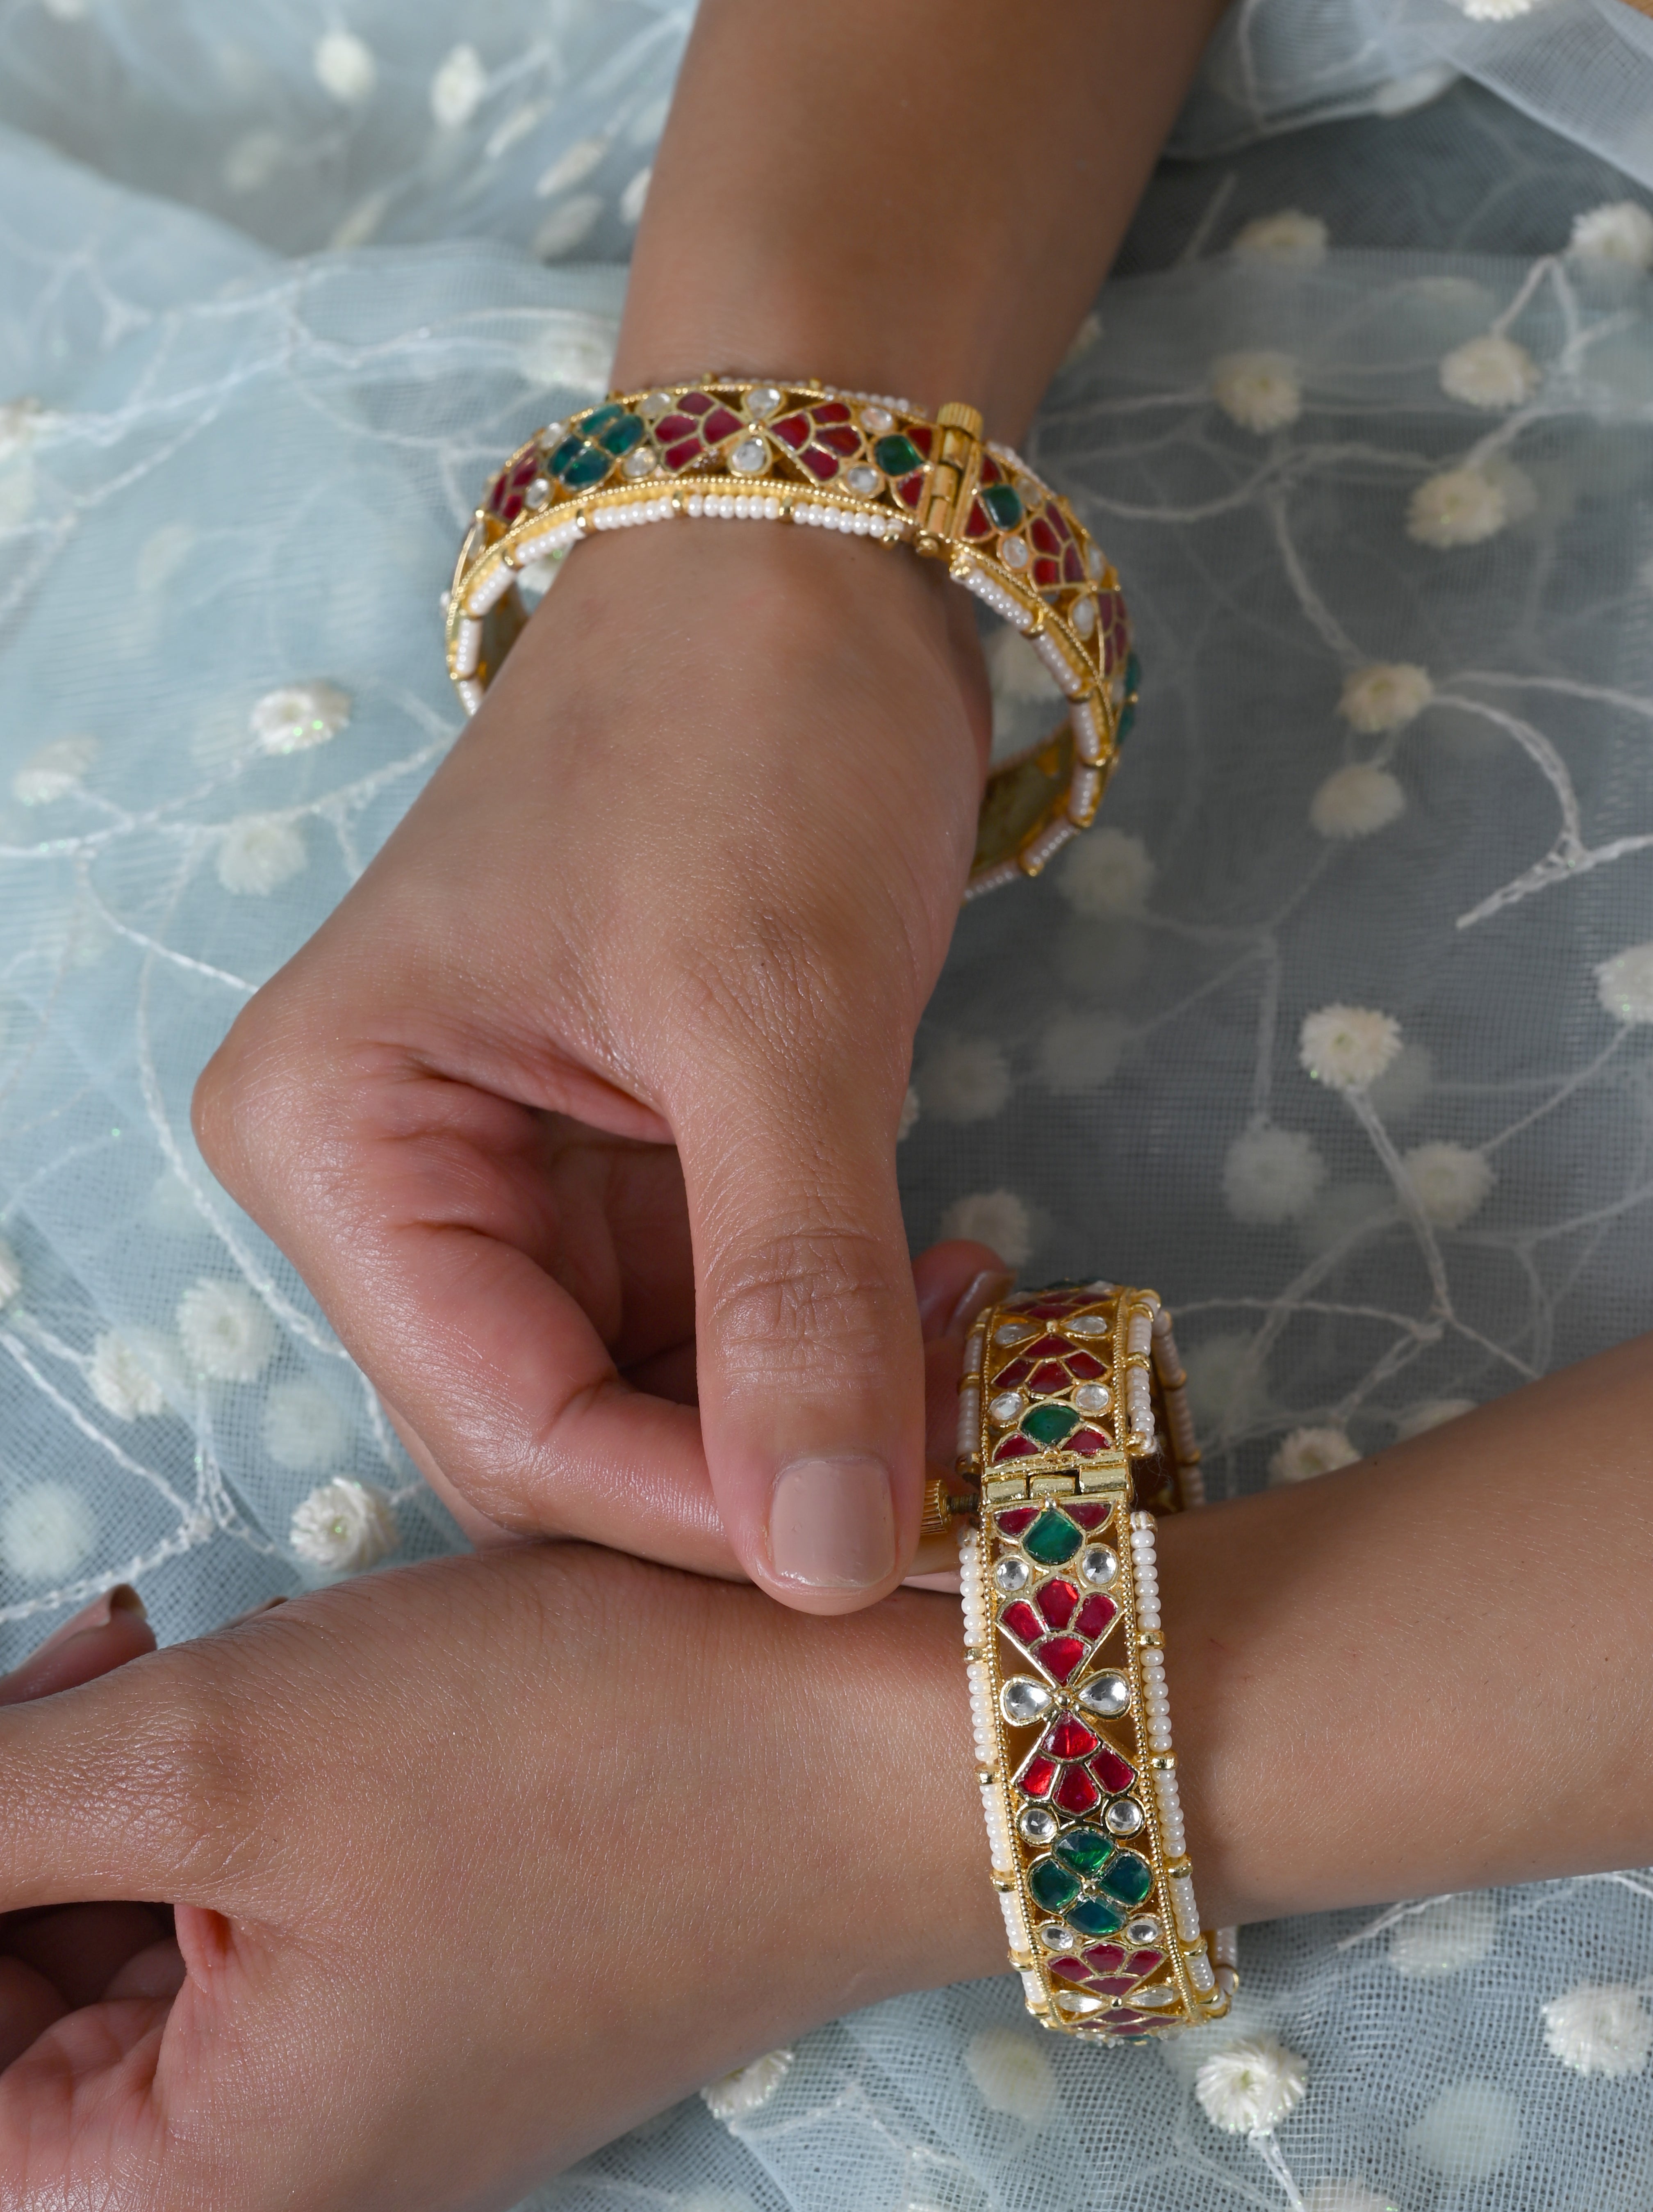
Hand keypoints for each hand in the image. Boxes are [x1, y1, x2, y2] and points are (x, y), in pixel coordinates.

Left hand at [3, 1333, 1651, 2211]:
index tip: (25, 1709)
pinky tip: (244, 1732)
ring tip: (163, 1666)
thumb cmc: (568, 1756)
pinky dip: (189, 1853)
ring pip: (87, 2004)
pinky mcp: (399, 2068)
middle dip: (5, 1844)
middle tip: (95, 1652)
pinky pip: (210, 1985)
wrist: (877, 1752)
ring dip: (88, 1831)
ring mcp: (328, 2163)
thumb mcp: (205, 1754)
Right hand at [194, 520, 990, 1608]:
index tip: (888, 1553)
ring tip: (974, 1347)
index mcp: (338, 1138)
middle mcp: (388, 1185)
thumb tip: (827, 1567)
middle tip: (960, 1463)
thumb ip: (794, 1299)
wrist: (801, 569)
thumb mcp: (772, 1019)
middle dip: (756, 1476)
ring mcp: (501, 1185)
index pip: (500, 1422)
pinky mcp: (611, 1171)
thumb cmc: (746, 733)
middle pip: (560, 1438)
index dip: (690, 1514)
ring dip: (812, 1419)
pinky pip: (709, 1329)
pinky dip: (828, 1347)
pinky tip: (945, 1294)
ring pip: (649, 1405)